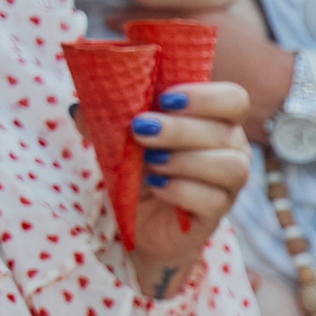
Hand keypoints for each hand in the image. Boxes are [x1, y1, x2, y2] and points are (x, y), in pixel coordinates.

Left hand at [126, 82, 251, 297]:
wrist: (135, 219)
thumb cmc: (135, 168)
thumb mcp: (118, 134)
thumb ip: (106, 114)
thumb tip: (80, 107)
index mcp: (214, 119)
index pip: (234, 99)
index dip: (205, 96)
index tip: (164, 99)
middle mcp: (231, 148)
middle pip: (226, 132)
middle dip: (180, 129)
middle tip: (140, 130)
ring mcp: (229, 183)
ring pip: (231, 167)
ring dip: (185, 161)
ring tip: (150, 164)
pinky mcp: (218, 213)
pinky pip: (213, 200)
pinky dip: (180, 190)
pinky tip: (156, 187)